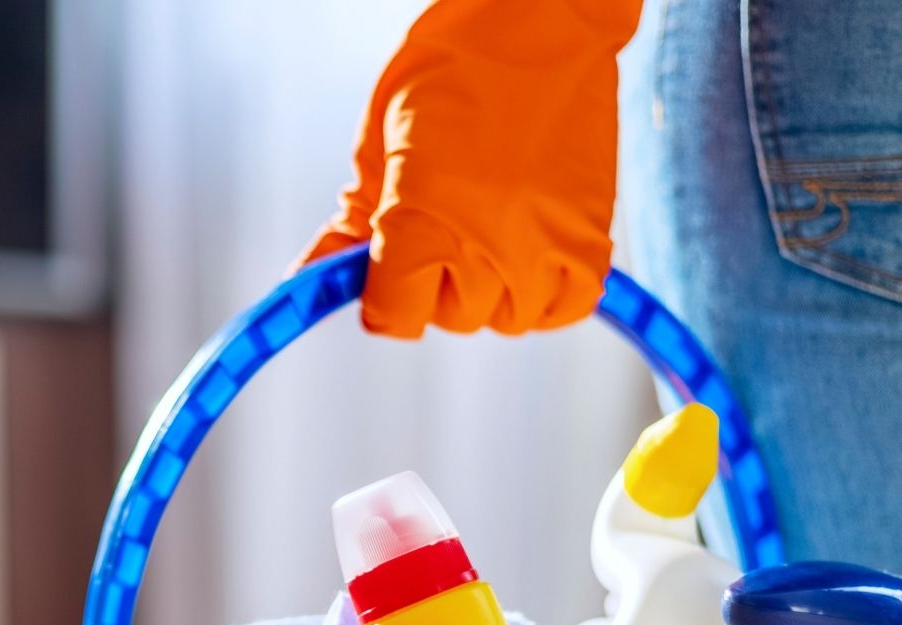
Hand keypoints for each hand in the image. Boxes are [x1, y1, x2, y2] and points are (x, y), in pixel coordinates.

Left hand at [301, 0, 641, 338]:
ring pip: (508, 318)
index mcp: (422, 226)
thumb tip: (309, 277)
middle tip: (445, 229)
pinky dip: (549, 295)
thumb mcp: (380, 148)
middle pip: (452, 319)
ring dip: (494, 291)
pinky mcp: (591, 238)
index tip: (387, 273)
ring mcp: (545, 248)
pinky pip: (567, 307)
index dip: (384, 298)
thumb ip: (352, 225)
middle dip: (439, 286)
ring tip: (489, 232)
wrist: (535, 22)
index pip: (395, 318)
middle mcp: (486, 249)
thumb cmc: (447, 72)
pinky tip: (530, 258)